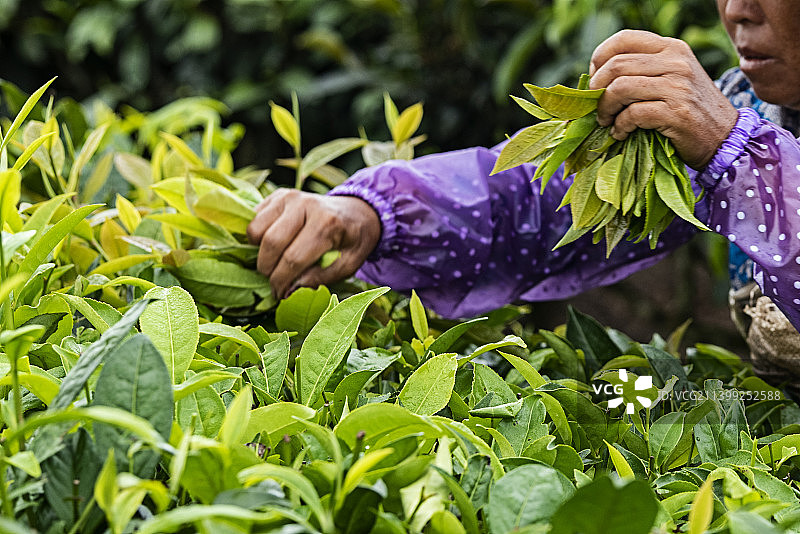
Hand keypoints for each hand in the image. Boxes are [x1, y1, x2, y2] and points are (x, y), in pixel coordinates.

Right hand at [246, 189, 380, 298]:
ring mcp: (288, 197)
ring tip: (274, 264)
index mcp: (327, 223)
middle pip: (271, 243)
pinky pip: (253, 219)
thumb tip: (290, 290)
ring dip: (260, 253)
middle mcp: (305, 204)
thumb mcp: (347, 265)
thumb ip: (320, 278)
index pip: (294, 258)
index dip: (282, 282)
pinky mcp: (277, 195)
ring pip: (256, 230)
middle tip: (274, 283)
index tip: (279, 294)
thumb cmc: (352, 241)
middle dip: (268, 270)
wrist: (356, 212)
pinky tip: (273, 247)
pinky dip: (257, 238)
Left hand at [589, 29, 738, 169]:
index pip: (624, 39)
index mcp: (671, 48)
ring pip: (620, 88)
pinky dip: (619, 126)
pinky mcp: (676, 112)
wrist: (723, 137)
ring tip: (606, 121)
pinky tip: (621, 133)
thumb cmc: (689, 110)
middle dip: (596, 89)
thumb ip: (642, 71)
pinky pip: (632, 114)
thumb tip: (594, 78)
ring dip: (605, 109)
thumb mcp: (671, 78)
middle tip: (596, 107)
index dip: (600, 58)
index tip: (595, 80)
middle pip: (616, 65)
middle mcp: (676, 62)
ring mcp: (678, 86)